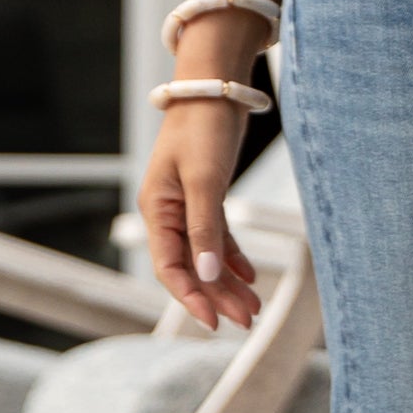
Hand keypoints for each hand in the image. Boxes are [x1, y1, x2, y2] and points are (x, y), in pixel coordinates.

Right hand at [137, 97, 263, 333]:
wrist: (214, 89)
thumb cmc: (203, 128)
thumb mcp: (205, 180)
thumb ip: (205, 229)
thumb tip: (208, 274)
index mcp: (158, 211)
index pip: (170, 267)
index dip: (191, 297)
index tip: (214, 323)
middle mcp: (168, 213)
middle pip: (191, 266)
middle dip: (218, 295)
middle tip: (248, 321)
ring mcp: (187, 205)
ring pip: (207, 255)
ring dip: (228, 281)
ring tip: (254, 308)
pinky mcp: (207, 196)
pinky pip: (217, 237)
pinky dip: (233, 257)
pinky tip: (250, 277)